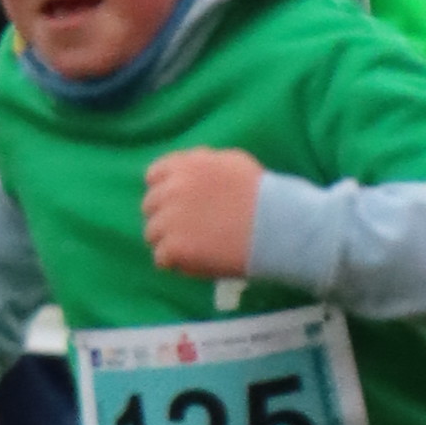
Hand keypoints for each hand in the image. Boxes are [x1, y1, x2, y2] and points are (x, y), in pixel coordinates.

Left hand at [137, 142, 264, 279]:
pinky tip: (194, 261)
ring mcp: (171, 220)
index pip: (154, 176)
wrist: (276, 226)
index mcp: (185, 166)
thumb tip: (188, 166)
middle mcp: (172, 190)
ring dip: (168, 241)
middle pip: (149, 206)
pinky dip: (175, 262)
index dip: (164, 191)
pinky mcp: (175, 247)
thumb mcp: (232, 162)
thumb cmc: (261, 193)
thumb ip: (203, 162)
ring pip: (152, 234)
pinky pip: (161, 258)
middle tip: (186, 229)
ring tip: (192, 247)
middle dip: (165, 216)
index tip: (176, 203)